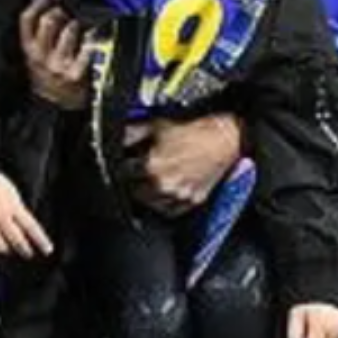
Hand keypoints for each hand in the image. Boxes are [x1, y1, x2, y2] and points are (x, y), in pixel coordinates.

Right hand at [0, 171, 53, 258]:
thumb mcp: (14, 196)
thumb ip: (20, 212)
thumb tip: (28, 230)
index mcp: (13, 207)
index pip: (31, 227)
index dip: (41, 241)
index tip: (47, 250)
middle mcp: (0, 216)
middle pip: (16, 240)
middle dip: (25, 250)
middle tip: (28, 253)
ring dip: (6, 250)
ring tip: (9, 249)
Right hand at [18, 0, 92, 110]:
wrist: (54, 105)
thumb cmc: (45, 76)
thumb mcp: (32, 55)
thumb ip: (36, 33)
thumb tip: (47, 3)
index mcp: (27, 49)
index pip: (26, 19)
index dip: (37, 3)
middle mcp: (40, 57)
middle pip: (48, 21)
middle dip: (58, 11)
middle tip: (63, 10)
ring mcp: (58, 64)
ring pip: (68, 30)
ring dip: (75, 24)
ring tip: (75, 26)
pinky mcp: (75, 72)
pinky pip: (86, 48)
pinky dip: (90, 39)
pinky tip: (90, 38)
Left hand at [125, 114, 240, 216]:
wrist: (224, 138)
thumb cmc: (193, 131)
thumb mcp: (156, 126)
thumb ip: (131, 134)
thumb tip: (113, 138)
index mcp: (151, 167)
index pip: (122, 173)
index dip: (119, 165)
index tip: (120, 162)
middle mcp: (164, 185)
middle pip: (132, 192)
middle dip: (130, 181)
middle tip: (133, 172)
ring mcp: (178, 196)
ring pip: (148, 204)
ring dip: (144, 194)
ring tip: (147, 181)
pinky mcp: (191, 202)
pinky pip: (168, 211)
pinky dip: (162, 204)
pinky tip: (161, 192)